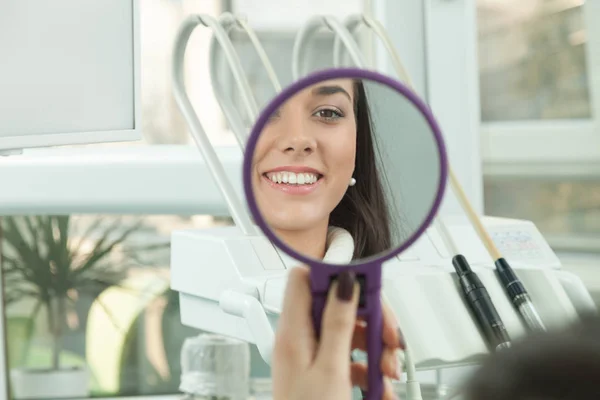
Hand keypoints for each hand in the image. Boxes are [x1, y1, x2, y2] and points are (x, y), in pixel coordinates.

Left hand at [272, 266, 404, 399]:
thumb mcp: (330, 370)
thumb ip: (336, 324)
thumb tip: (344, 283)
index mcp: (293, 331)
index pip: (305, 279)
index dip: (333, 273)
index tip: (364, 282)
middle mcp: (299, 338)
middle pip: (336, 305)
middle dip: (368, 318)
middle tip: (388, 337)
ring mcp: (311, 355)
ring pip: (348, 331)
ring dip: (374, 348)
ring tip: (389, 370)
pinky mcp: (323, 371)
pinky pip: (350, 357)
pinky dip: (369, 369)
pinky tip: (381, 388)